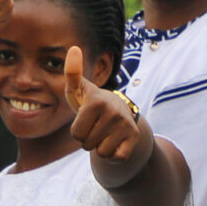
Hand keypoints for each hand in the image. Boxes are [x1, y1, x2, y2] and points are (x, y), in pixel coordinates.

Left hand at [65, 49, 148, 166]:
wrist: (120, 111)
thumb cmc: (91, 102)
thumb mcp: (78, 89)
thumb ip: (72, 73)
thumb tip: (74, 48)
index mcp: (96, 102)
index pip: (76, 134)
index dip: (78, 131)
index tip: (86, 120)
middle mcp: (113, 112)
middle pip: (87, 144)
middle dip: (88, 139)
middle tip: (96, 126)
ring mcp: (126, 125)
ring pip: (101, 152)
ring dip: (100, 147)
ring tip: (104, 132)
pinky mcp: (135, 137)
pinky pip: (116, 158)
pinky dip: (113, 155)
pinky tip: (115, 141)